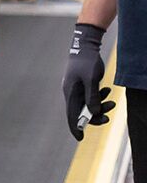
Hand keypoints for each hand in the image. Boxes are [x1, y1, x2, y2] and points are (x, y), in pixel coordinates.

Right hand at [63, 23, 114, 140]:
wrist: (85, 45)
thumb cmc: (87, 62)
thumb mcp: (92, 80)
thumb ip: (92, 97)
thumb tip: (94, 112)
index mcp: (70, 93)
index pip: (71, 115)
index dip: (76, 127)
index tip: (80, 138)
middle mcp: (71, 93)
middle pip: (81, 112)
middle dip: (95, 116)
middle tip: (108, 117)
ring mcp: (76, 89)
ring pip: (87, 104)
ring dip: (100, 106)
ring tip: (112, 101)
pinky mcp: (82, 85)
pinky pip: (90, 96)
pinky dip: (99, 97)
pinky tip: (106, 90)